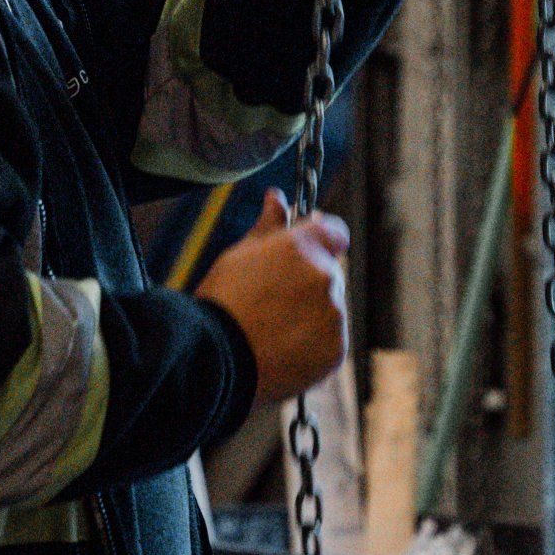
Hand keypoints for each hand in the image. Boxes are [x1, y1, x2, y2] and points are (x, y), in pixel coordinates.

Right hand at [196, 189, 348, 406]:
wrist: (217, 359)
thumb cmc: (223, 301)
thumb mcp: (240, 254)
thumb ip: (268, 225)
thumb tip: (277, 196)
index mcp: (304, 245)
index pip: (334, 230)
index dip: (321, 239)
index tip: (303, 253)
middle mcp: (326, 276)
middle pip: (328, 272)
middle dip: (307, 282)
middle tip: (270, 301)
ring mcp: (335, 314)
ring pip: (329, 308)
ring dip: (310, 314)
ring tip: (271, 329)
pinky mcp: (337, 348)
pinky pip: (330, 340)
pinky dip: (313, 344)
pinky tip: (281, 348)